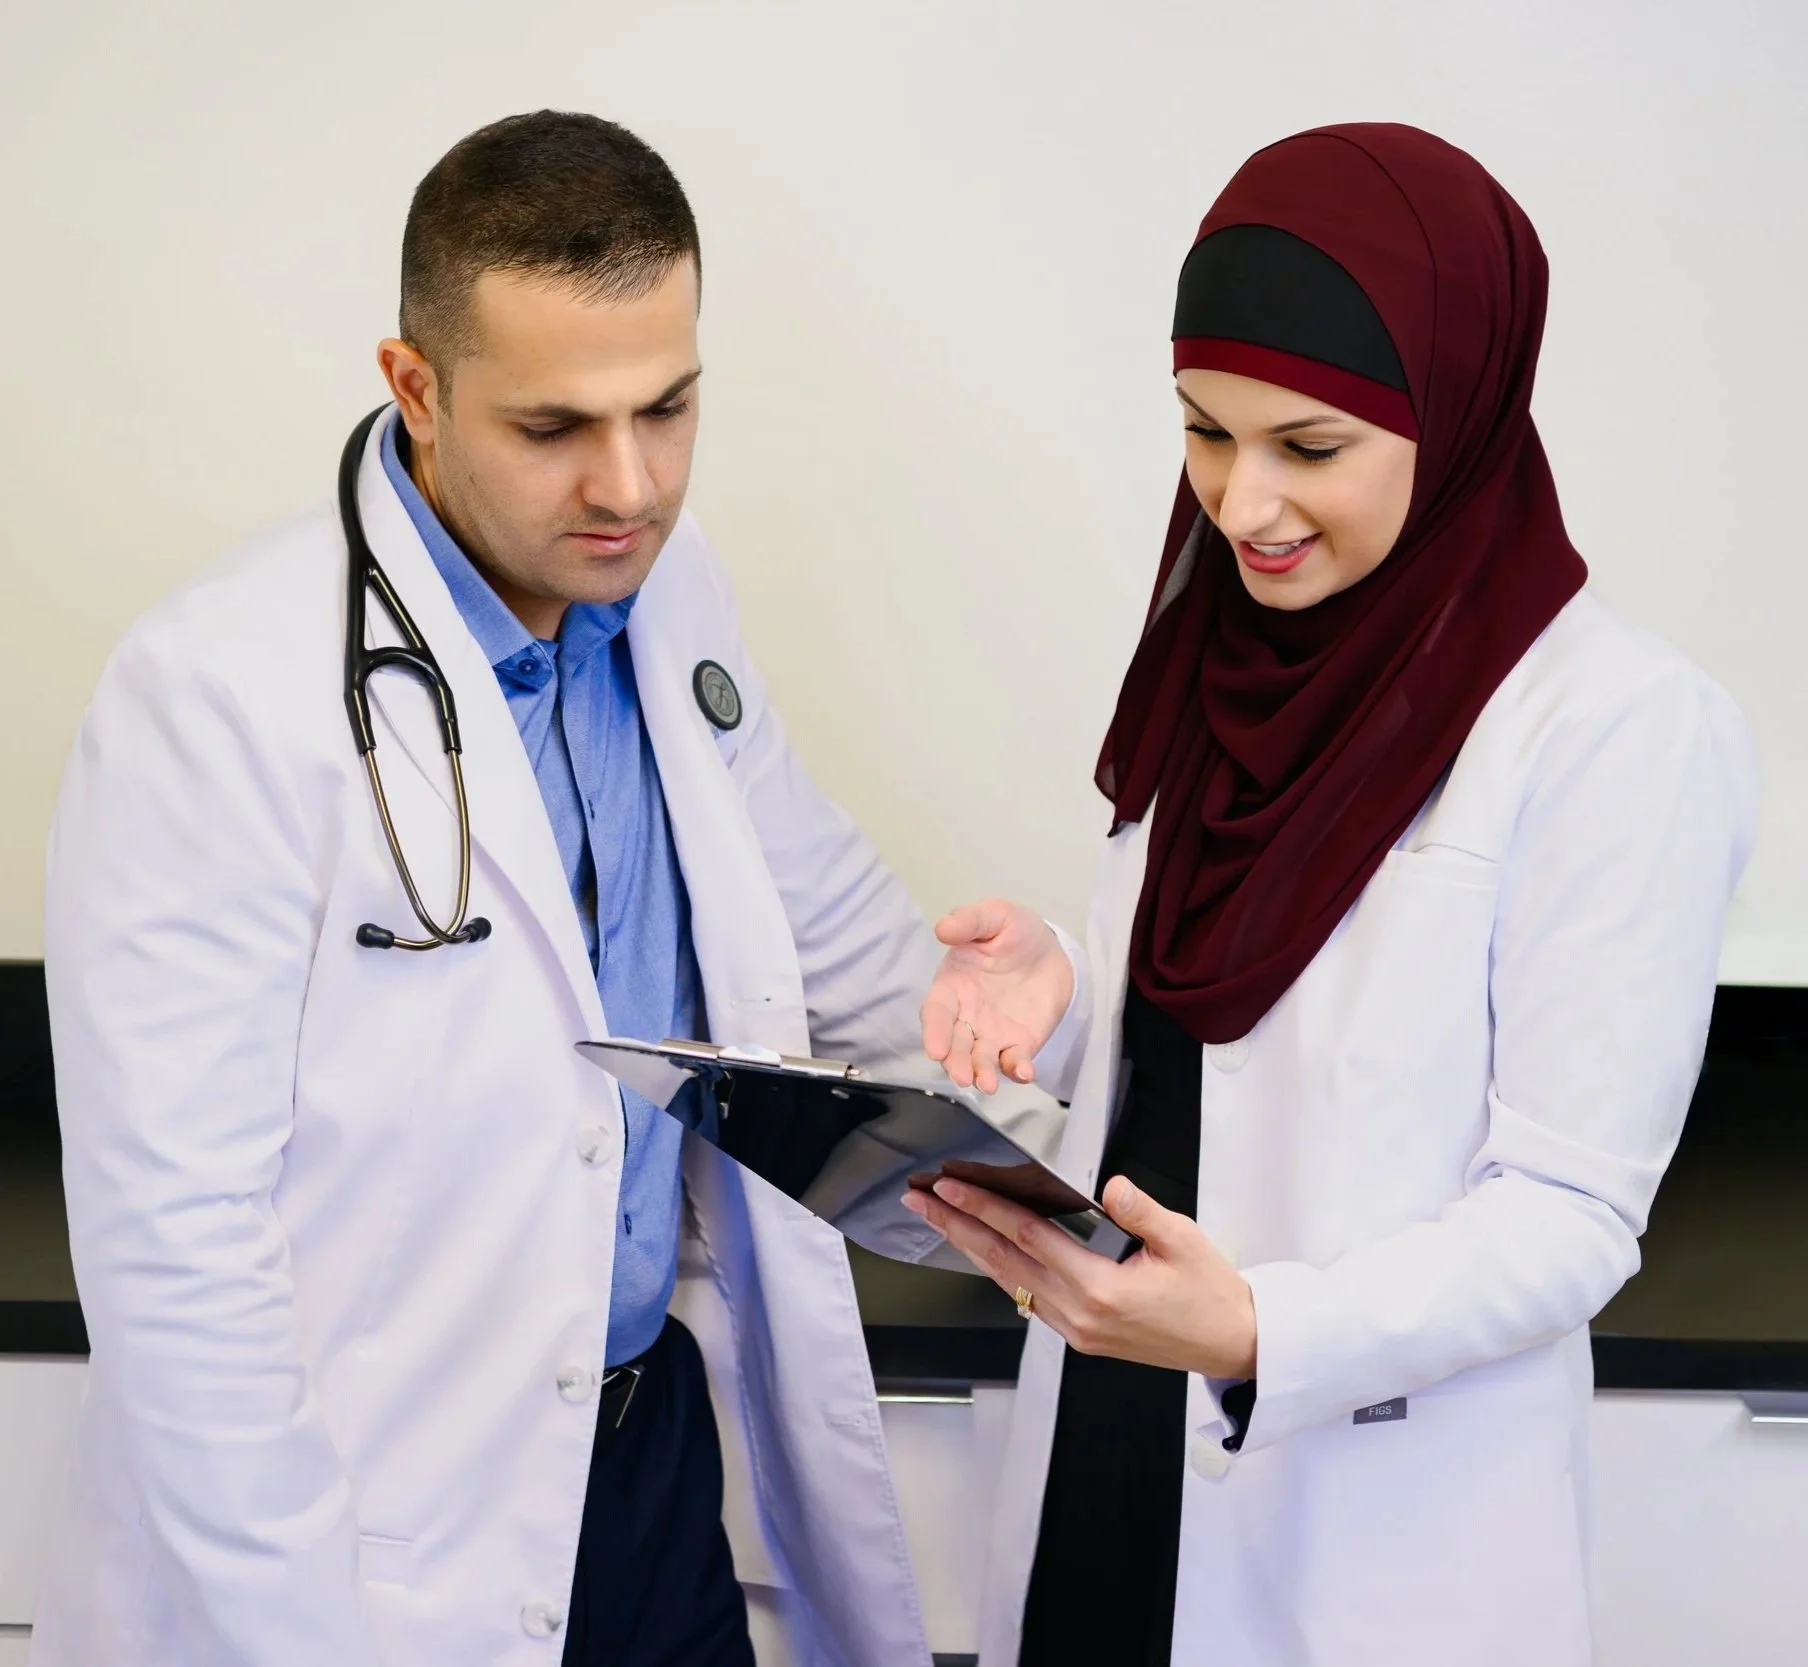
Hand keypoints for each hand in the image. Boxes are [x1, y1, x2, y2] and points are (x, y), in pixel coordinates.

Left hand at [901, 1174, 1256, 1379]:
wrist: (1232, 1344)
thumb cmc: (1211, 1293)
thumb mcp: (1183, 1240)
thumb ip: (1140, 1211)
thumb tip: (1110, 1187)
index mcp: (1101, 1290)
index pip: (1027, 1237)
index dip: (984, 1208)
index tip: (951, 1187)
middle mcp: (1079, 1314)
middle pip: (1003, 1261)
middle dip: (957, 1227)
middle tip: (920, 1201)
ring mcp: (1076, 1330)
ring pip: (1010, 1282)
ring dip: (972, 1248)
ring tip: (941, 1220)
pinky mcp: (1081, 1335)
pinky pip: (1029, 1297)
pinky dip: (1001, 1269)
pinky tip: (987, 1251)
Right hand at [920, 899, 1074, 1093]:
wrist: (1052, 950)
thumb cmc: (1015, 932)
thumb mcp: (995, 915)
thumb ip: (969, 920)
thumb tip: (942, 928)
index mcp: (952, 986)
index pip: (936, 1013)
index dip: (934, 1031)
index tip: (935, 1049)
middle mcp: (966, 1015)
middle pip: (954, 1045)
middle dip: (955, 1062)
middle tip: (962, 1077)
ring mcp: (991, 1034)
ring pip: (980, 1060)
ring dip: (981, 1074)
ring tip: (987, 1085)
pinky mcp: (1018, 1044)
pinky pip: (1014, 1062)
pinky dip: (1016, 1070)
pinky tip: (1024, 1072)